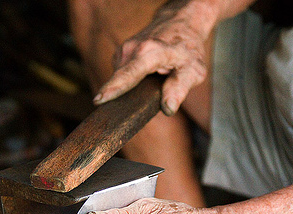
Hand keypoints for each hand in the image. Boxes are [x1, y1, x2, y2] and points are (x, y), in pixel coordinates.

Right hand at [92, 0, 217, 115]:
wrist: (180, 25)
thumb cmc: (188, 49)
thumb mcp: (193, 70)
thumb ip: (180, 89)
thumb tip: (168, 108)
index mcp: (150, 53)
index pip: (129, 74)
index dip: (114, 88)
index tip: (99, 100)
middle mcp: (132, 49)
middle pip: (120, 80)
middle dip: (123, 97)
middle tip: (138, 104)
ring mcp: (124, 49)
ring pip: (120, 78)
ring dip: (131, 88)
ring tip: (150, 84)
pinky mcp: (121, 53)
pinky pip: (121, 74)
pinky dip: (130, 80)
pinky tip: (144, 77)